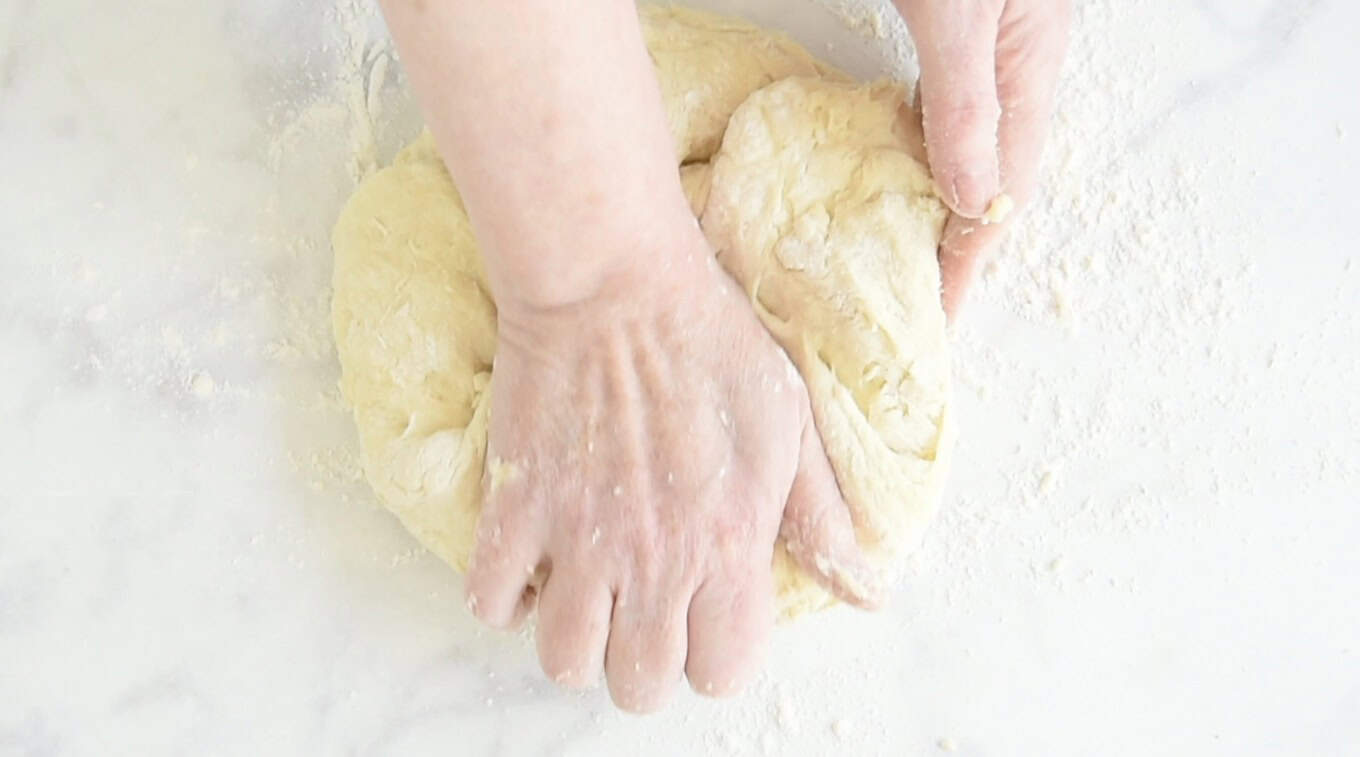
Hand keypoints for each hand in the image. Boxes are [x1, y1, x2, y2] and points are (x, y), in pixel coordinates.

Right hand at [465, 224, 878, 711]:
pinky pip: (491, 601)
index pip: (723, 672)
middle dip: (647, 664)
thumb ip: (822, 520)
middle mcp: (652, 559)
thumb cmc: (711, 341)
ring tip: (590, 598)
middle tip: (646, 612)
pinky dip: (509, 598)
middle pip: (640, 685)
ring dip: (578, 642)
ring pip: (564, 661)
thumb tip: (868, 593)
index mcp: (728, 543)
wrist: (615, 281)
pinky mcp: (516, 506)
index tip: (708, 620)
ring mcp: (576, 537)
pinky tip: (537, 565)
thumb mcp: (789, 424)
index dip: (717, 657)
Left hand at [895, 0, 1070, 316]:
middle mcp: (1017, 62)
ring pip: (966, 142)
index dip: (970, 260)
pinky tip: (896, 160)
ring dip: (938, 196)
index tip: (942, 317)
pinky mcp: (957, 20)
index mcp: (1029, 68)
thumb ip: (964, 102)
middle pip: (992, 176)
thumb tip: (970, 198)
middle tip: (920, 298)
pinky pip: (942, 105)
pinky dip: (921, 145)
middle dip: (958, 241)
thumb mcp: (958, 19)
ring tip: (906, 247)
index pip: (1003, 192)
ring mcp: (991, 43)